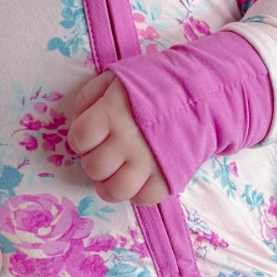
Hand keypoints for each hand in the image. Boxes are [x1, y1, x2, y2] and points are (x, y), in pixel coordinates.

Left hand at [68, 71, 169, 205]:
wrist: (199, 91)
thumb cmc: (153, 84)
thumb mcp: (115, 78)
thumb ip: (89, 98)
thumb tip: (77, 124)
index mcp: (112, 112)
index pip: (79, 139)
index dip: (80, 140)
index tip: (90, 136)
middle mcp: (128, 140)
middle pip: (94, 168)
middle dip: (94, 161)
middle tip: (106, 153)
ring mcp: (149, 161)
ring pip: (116, 190)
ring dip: (110, 184)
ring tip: (117, 173)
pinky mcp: (169, 175)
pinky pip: (145, 198)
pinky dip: (138, 192)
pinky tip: (139, 178)